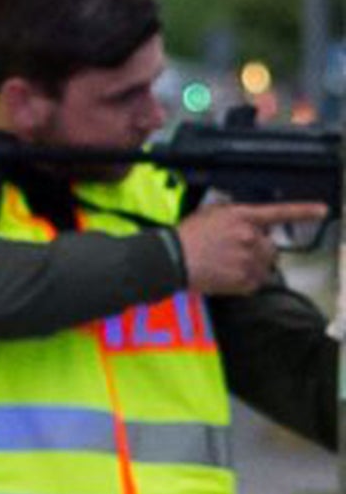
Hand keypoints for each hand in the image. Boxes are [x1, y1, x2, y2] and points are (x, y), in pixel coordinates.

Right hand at [175, 201, 324, 294]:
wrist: (171, 259)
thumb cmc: (185, 237)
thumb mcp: (209, 214)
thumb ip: (233, 215)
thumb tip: (246, 222)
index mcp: (244, 217)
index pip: (279, 212)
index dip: (303, 211)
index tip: (322, 211)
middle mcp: (252, 237)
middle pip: (270, 247)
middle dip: (259, 252)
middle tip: (236, 256)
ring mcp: (249, 260)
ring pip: (264, 266)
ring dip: (252, 268)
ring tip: (228, 268)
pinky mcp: (244, 280)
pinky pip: (255, 283)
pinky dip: (245, 283)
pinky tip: (226, 278)